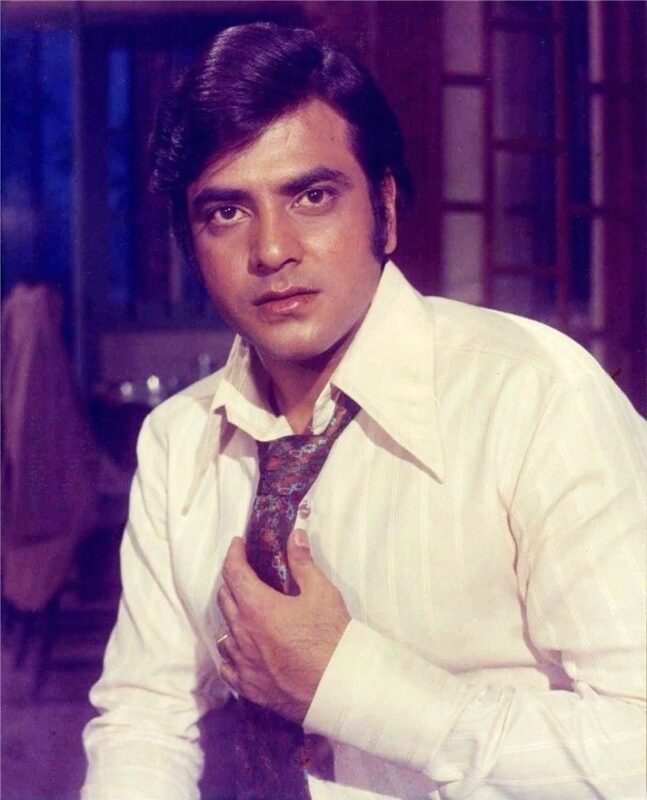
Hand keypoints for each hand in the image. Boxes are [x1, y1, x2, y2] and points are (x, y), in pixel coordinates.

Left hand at [216, 529, 350, 722]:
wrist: (339, 687)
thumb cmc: (331, 637)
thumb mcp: (321, 592)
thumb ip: (303, 562)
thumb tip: (295, 535)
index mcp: (256, 607)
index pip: (233, 572)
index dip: (234, 554)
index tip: (239, 544)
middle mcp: (241, 633)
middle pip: (225, 599)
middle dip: (233, 580)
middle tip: (246, 573)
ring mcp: (242, 662)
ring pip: (224, 632)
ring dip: (232, 616)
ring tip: (246, 610)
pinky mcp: (248, 686)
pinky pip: (228, 665)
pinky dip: (232, 651)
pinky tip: (242, 648)